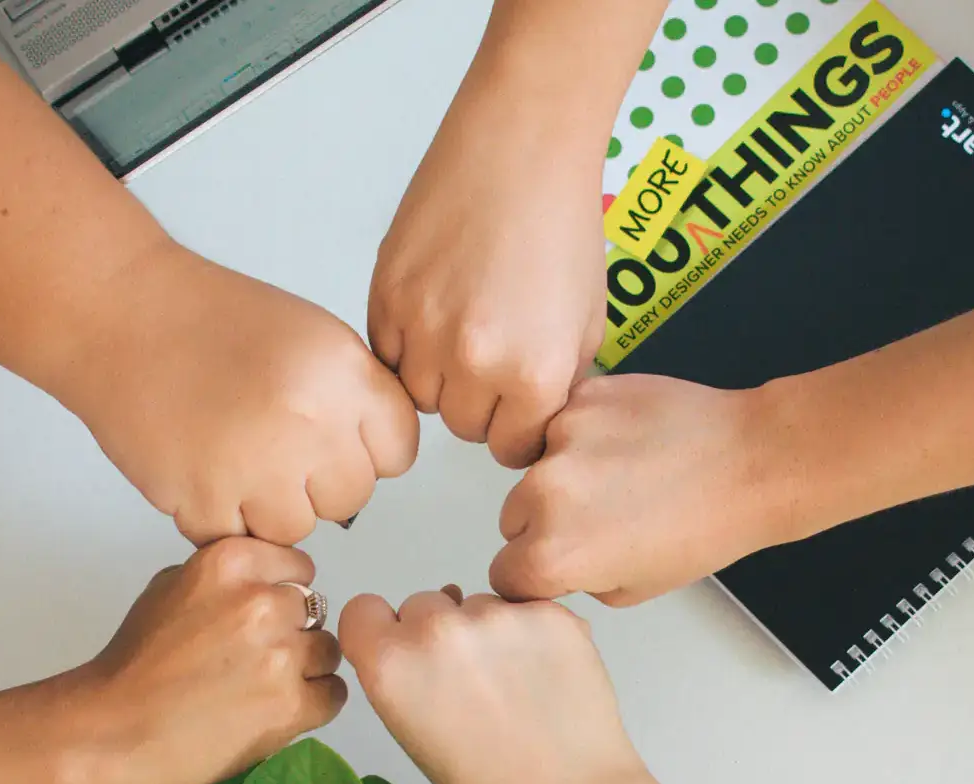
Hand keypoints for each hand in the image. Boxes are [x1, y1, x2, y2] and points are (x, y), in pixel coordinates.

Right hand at [44, 538, 346, 783]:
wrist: (113, 730)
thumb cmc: (135, 662)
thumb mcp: (170, 587)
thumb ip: (226, 577)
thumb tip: (268, 582)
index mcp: (231, 563)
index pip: (299, 567)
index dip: (284, 594)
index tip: (263, 618)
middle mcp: (262, 602)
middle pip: (316, 611)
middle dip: (293, 633)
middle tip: (255, 660)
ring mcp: (280, 655)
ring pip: (329, 652)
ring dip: (306, 669)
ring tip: (263, 689)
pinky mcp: (291, 706)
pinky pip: (333, 695)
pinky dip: (313, 705)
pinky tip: (276, 711)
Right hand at [69, 246, 419, 544]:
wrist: (122, 314)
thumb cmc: (214, 321)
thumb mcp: (313, 336)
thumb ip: (355, 397)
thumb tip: (377, 459)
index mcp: (343, 373)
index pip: (398, 451)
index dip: (367, 449)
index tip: (335, 438)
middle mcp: (308, 421)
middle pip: (351, 497)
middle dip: (319, 482)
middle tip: (275, 446)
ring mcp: (255, 466)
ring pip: (297, 528)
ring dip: (269, 506)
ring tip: (235, 456)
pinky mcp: (203, 499)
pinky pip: (238, 540)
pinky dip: (220, 517)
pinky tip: (204, 469)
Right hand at [339, 588, 647, 783]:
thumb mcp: (414, 737)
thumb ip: (402, 678)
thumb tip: (418, 637)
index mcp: (391, 664)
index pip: (364, 610)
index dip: (384, 631)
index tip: (406, 654)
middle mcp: (436, 628)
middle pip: (423, 603)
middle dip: (439, 633)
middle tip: (472, 682)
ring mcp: (496, 614)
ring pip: (478, 603)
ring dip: (489, 631)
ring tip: (518, 685)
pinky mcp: (549, 611)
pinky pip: (525, 607)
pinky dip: (533, 631)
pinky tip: (548, 675)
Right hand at [368, 68, 605, 468]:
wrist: (522, 146)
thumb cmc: (562, 220)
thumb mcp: (588, 321)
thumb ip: (559, 383)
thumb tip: (535, 422)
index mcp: (534, 374)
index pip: (513, 447)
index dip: (518, 427)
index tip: (518, 407)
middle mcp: (474, 360)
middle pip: (463, 427)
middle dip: (480, 402)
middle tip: (493, 356)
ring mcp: (423, 328)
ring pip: (419, 396)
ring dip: (439, 376)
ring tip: (463, 327)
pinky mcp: (385, 295)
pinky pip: (387, 354)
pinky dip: (407, 344)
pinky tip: (437, 307)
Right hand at [492, 374, 789, 604]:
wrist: (751, 462)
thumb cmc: (707, 527)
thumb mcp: (632, 589)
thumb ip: (574, 579)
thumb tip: (551, 563)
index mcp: (554, 554)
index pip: (505, 573)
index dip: (533, 574)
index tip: (556, 565)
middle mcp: (545, 494)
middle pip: (513, 517)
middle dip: (544, 522)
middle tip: (602, 518)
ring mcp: (561, 438)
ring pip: (534, 467)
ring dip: (563, 474)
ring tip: (623, 476)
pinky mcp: (582, 398)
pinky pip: (562, 424)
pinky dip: (585, 435)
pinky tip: (628, 444)